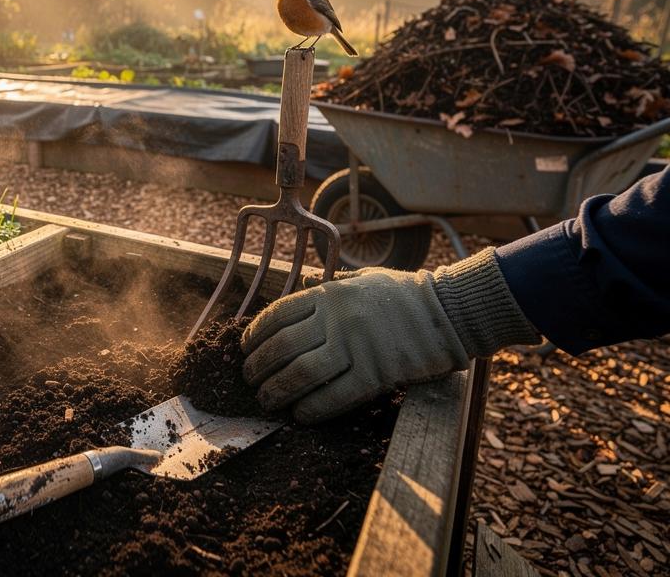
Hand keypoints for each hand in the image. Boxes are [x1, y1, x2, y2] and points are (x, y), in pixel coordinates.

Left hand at [240, 250, 538, 423]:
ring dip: (277, 391)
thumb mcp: (361, 281)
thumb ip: (329, 289)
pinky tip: (300, 415)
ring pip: (301, 373)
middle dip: (259, 367)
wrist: (450, 310)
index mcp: (330, 294)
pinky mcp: (377, 374)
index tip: (245, 349)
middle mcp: (337, 319)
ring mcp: (357, 347)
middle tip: (250, 380)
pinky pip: (335, 396)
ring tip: (267, 400)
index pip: (278, 315)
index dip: (254, 335)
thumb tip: (298, 294)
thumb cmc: (404, 295)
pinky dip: (312, 408)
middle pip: (282, 347)